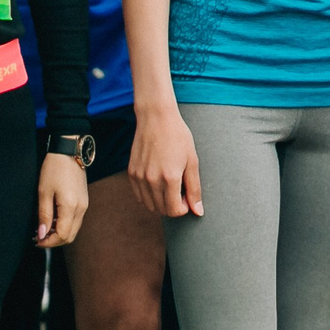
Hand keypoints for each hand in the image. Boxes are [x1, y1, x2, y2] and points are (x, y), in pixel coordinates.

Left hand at [35, 153, 88, 246]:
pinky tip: (52, 219)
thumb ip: (44, 215)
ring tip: (43, 229)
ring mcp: (84, 205)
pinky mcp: (83, 201)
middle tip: (38, 237)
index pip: (62, 235)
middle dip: (54, 241)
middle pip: (70, 236)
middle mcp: (81, 208)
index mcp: (71, 207)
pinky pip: (75, 220)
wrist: (69, 151)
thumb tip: (42, 234)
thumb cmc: (54, 168)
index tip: (36, 240)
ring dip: (59, 233)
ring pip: (73, 229)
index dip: (48, 242)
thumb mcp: (44, 192)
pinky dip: (64, 225)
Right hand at [128, 104, 201, 218]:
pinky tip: (157, 182)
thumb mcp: (192, 161)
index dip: (183, 208)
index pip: (174, 210)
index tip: (186, 197)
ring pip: (149, 205)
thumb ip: (194, 189)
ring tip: (169, 186)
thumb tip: (198, 212)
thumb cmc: (178, 136)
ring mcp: (139, 177)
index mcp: (170, 178)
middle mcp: (152, 180)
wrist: (156, 117)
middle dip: (173, 206)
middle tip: (179, 190)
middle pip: (162, 210)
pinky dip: (149, 195)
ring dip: (160, 202)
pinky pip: (139, 195)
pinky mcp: (131, 172)